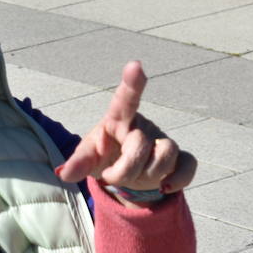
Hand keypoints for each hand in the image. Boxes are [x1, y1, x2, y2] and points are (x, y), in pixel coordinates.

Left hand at [55, 61, 196, 197]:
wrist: (125, 173)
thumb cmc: (104, 155)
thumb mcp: (87, 157)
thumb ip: (77, 163)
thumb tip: (64, 173)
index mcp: (119, 119)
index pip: (125, 98)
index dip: (131, 83)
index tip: (135, 66)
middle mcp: (143, 126)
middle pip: (140, 144)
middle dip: (124, 171)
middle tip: (111, 177)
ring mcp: (162, 141)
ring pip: (167, 154)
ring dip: (149, 176)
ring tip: (136, 179)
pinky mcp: (179, 159)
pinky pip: (188, 166)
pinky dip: (178, 180)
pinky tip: (165, 187)